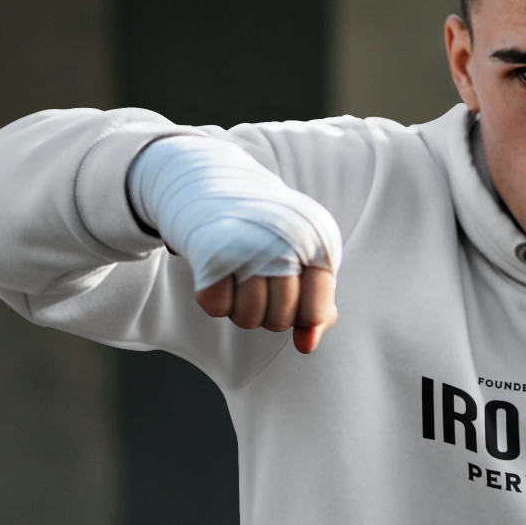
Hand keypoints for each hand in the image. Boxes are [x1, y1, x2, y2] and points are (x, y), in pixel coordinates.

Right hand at [131, 135, 342, 354]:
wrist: (207, 178)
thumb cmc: (263, 229)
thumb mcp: (301, 258)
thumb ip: (315, 304)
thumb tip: (306, 346)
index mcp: (318, 240)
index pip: (316, 312)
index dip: (302, 315)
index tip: (290, 292)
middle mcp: (288, 241)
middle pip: (281, 320)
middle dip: (269, 313)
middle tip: (258, 283)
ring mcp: (251, 247)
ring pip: (249, 319)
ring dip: (240, 308)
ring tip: (239, 278)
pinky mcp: (213, 253)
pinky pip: (216, 308)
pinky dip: (213, 299)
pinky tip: (217, 274)